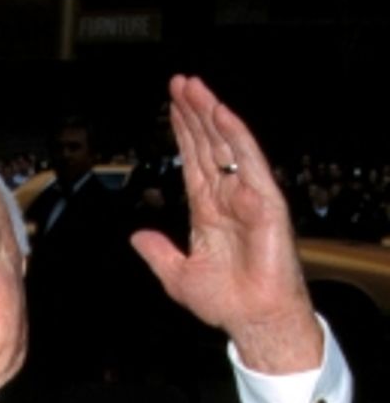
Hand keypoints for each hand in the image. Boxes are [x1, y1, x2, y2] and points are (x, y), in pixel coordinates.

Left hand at [130, 75, 322, 372]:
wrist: (252, 319)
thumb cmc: (226, 301)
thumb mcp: (177, 275)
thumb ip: (158, 253)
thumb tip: (137, 238)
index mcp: (208, 210)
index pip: (193, 161)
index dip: (183, 132)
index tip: (171, 107)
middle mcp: (228, 197)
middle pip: (209, 145)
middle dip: (194, 114)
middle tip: (180, 83)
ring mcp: (247, 196)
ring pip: (228, 145)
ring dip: (211, 115)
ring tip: (195, 89)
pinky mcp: (265, 201)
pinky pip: (250, 162)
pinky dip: (236, 137)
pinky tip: (222, 115)